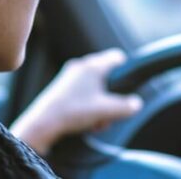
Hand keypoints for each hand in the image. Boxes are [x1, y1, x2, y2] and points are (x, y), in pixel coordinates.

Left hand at [10, 48, 143, 154]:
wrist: (43, 122)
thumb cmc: (74, 111)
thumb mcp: (106, 111)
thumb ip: (126, 106)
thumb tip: (136, 103)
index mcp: (93, 66)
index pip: (116, 57)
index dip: (126, 69)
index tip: (129, 84)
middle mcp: (80, 66)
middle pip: (106, 76)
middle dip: (111, 96)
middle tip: (111, 112)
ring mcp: (69, 76)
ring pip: (94, 87)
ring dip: (99, 104)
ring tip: (97, 122)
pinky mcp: (61, 88)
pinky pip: (82, 93)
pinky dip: (88, 106)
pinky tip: (87, 122)